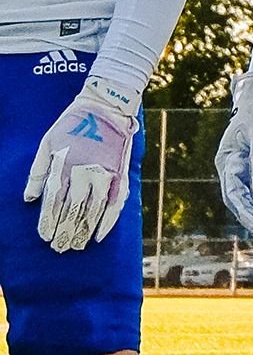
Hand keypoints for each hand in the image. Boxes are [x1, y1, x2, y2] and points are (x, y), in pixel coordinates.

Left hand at [26, 81, 139, 252]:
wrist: (107, 106)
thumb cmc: (72, 123)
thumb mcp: (48, 143)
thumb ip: (38, 172)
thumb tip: (28, 199)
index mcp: (65, 164)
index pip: (54, 201)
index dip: (48, 221)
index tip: (45, 238)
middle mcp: (84, 171)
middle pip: (73, 210)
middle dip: (64, 231)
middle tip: (59, 248)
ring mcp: (105, 174)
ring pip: (93, 210)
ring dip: (83, 231)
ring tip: (75, 246)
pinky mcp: (120, 174)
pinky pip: (116, 203)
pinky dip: (108, 222)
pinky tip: (100, 236)